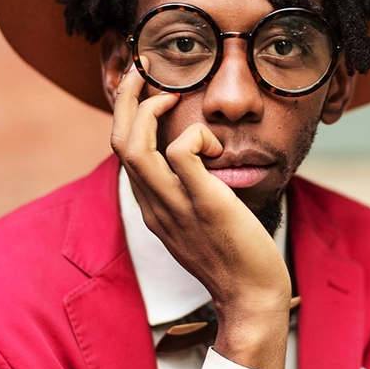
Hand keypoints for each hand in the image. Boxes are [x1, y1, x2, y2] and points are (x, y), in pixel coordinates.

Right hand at [112, 66, 290, 368]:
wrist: (251, 297)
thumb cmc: (234, 259)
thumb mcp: (198, 224)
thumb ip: (188, 195)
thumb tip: (198, 164)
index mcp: (151, 208)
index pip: (121, 154)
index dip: (127, 116)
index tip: (146, 92)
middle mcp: (155, 206)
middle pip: (118, 142)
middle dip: (126, 99)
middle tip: (144, 70)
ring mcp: (175, 206)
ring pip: (135, 147)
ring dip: (150, 109)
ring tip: (172, 96)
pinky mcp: (204, 205)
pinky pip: (182, 153)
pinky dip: (195, 135)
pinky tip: (216, 145)